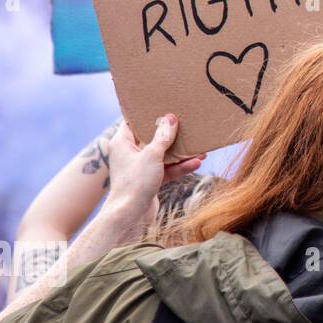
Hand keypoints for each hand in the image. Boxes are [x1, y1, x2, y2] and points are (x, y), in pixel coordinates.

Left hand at [100, 116, 201, 236]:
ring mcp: (141, 168)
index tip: (164, 107)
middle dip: (172, 135)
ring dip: (181, 153)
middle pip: (152, 138)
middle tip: (187, 125)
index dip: (148, 114)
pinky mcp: (150, 180)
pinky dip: (180, 167)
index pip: (134, 122)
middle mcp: (130, 154)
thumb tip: (170, 118)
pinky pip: (167, 169)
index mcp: (122, 143)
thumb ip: (163, 136)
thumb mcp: (152, 155)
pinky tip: (197, 163)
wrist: (130, 216)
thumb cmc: (135, 182)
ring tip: (200, 148)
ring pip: (163, 155)